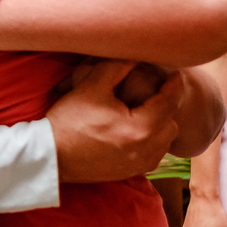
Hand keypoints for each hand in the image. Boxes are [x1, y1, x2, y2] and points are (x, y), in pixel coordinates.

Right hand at [46, 60, 180, 182]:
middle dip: (167, 107)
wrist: (51, 155)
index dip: (173, 86)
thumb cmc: (70, 121)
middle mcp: (145, 151)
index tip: (175, 74)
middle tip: (156, 92)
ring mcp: (138, 165)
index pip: (168, 103)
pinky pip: (153, 155)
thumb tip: (136, 54)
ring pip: (165, 142)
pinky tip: (135, 131)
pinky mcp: (129, 172)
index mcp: (140, 129)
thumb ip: (117, 66)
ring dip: (160, 125)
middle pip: (171, 124)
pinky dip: (151, 141)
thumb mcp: (92, 86)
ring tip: (146, 111)